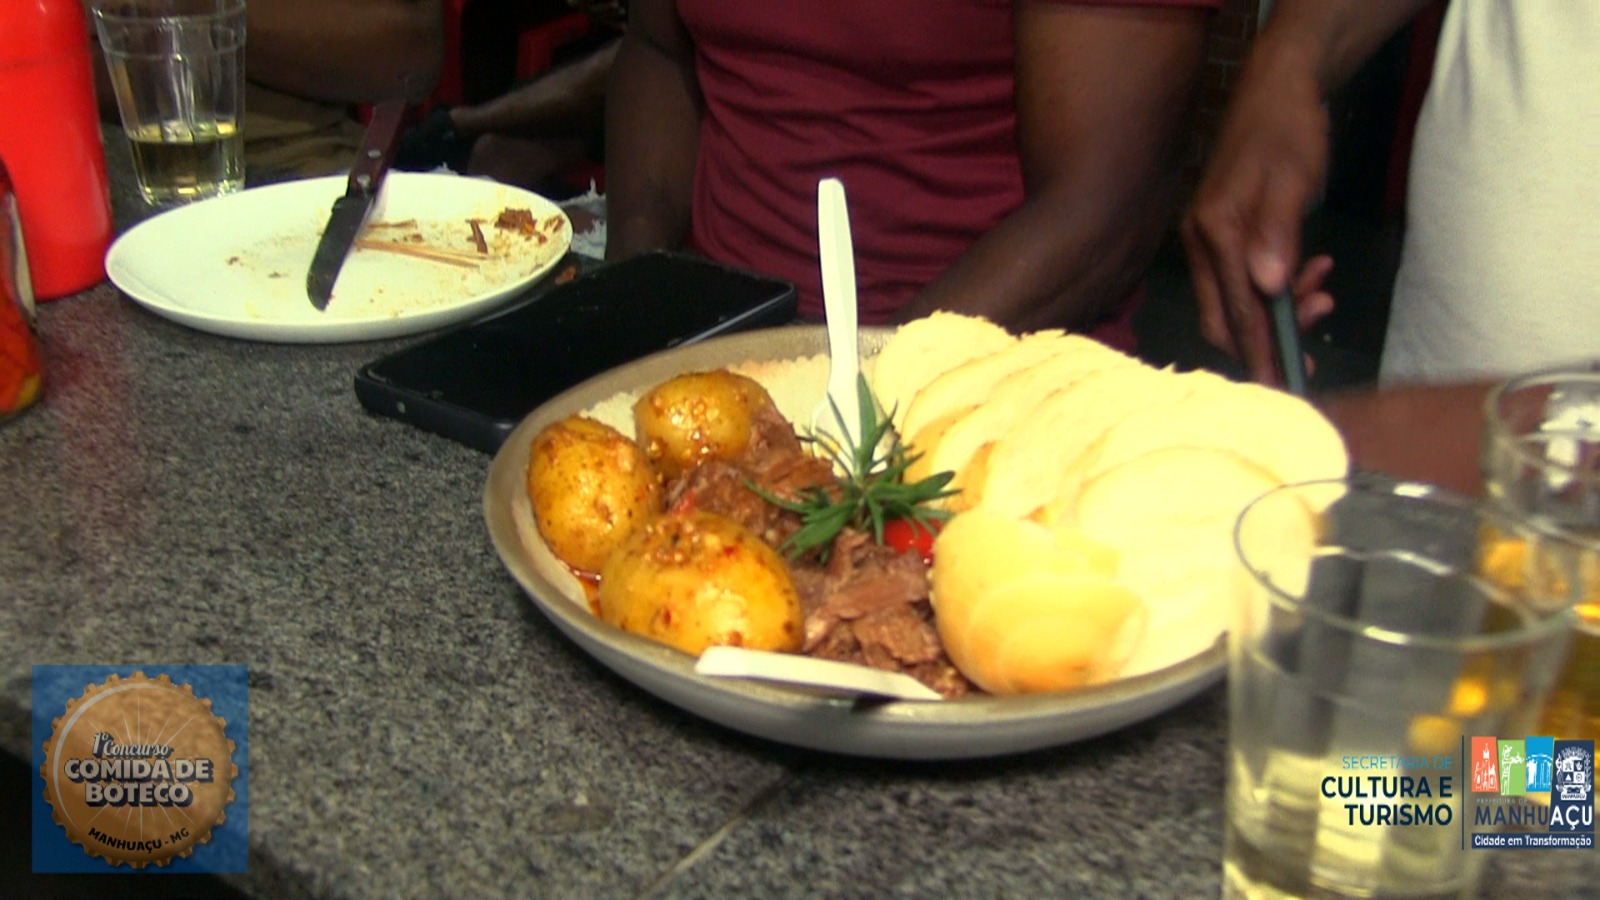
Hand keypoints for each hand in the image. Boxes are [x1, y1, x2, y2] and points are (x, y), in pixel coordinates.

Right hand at [1181, 41, 1334, 384]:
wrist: (1276, 90)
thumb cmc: (1287, 132)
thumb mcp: (1291, 180)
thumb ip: (1277, 234)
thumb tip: (1269, 289)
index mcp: (1214, 232)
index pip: (1234, 310)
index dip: (1259, 351)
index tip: (1283, 386)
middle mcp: (1201, 243)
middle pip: (1223, 319)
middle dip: (1266, 340)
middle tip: (1312, 341)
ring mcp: (1209, 241)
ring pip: (1235, 303)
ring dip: (1278, 312)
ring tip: (1322, 294)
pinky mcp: (1223, 237)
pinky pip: (1243, 281)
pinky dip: (1277, 289)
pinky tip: (1312, 272)